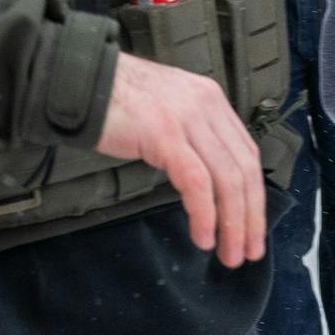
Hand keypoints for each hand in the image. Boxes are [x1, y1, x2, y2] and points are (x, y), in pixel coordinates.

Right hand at [95, 55, 267, 263]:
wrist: (79, 81)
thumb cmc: (115, 104)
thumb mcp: (167, 113)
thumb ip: (191, 138)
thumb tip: (207, 182)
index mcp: (210, 100)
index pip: (247, 153)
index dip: (255, 196)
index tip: (253, 229)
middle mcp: (206, 105)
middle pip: (244, 169)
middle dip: (250, 216)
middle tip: (248, 252)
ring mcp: (188, 118)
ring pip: (226, 178)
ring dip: (232, 223)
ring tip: (228, 254)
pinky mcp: (165, 134)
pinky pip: (196, 181)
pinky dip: (204, 213)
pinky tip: (203, 236)